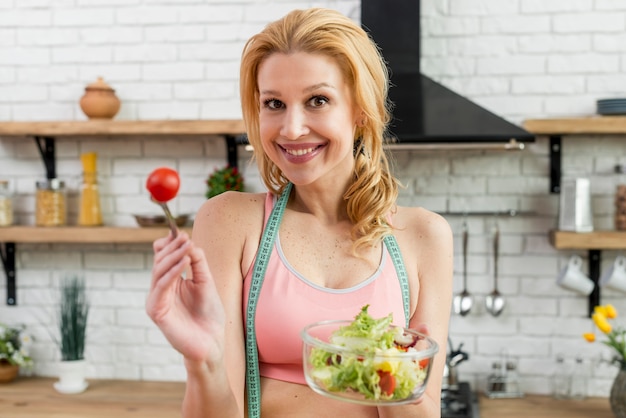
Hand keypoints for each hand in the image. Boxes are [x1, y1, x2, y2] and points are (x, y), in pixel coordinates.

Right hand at [146, 231, 225, 363]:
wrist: (211, 342)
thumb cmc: (209, 315)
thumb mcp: (205, 282)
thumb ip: (198, 263)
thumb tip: (189, 242)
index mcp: (171, 282)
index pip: (163, 258)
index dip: (170, 244)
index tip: (182, 233)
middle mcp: (161, 289)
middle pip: (159, 261)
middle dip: (172, 247)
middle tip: (184, 237)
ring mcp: (156, 300)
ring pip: (159, 271)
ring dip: (173, 256)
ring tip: (187, 245)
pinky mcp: (156, 311)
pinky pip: (161, 287)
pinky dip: (172, 272)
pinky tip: (184, 262)